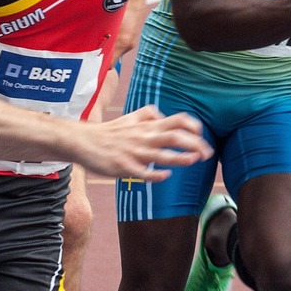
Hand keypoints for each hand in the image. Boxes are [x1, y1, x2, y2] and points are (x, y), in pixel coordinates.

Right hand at [77, 106, 211, 180]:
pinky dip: (156, 174)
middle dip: (195, 144)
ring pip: (162, 154)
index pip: (176, 120)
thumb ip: (147, 114)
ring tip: (194, 160)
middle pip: (175, 136)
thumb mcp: (129, 117)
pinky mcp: (123, 167)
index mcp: (147, 126)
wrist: (83, 141)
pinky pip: (142, 172)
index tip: (201, 135)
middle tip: (208, 154)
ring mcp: (134, 152)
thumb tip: (162, 115)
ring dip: (181, 158)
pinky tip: (166, 176)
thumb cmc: (108, 132)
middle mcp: (144, 137)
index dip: (193, 126)